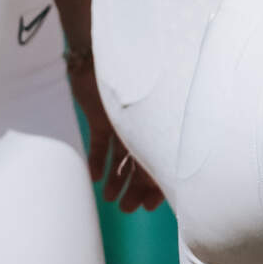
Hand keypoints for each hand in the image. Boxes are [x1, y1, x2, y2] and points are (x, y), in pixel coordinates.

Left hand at [66, 50, 162, 210]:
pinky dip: (97, 160)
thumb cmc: (140, 76)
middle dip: (135, 189)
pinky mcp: (102, 117)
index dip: (158, 187)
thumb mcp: (151, 113)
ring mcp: (124, 122)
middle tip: (127, 209)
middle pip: (143, 163)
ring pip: (122, 158)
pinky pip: (101, 144)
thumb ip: (160, 138)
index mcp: (162, 125)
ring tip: (109, 199)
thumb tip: (167, 173)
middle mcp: (145, 125)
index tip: (151, 207)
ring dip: (117, 180)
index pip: (163, 163)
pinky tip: (94, 178)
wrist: (107, 54)